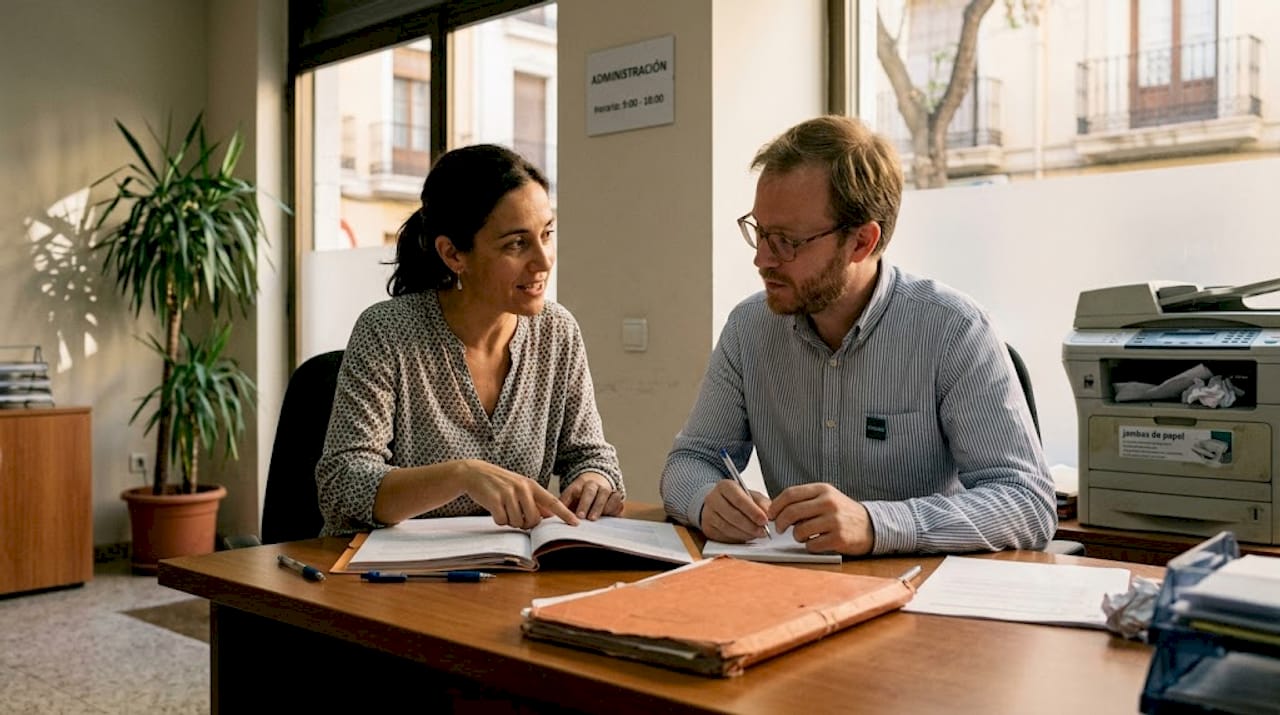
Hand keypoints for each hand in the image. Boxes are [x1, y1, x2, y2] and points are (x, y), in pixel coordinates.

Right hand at [456, 459, 578, 528]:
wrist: (475, 473)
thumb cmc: (500, 483)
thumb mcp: (520, 487)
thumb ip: (534, 500)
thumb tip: (550, 515)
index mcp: (531, 485)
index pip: (552, 501)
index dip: (564, 513)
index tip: (575, 523)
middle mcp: (522, 488)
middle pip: (533, 520)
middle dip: (525, 524)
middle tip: (516, 515)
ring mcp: (508, 493)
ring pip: (517, 523)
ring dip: (510, 521)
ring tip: (503, 508)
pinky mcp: (494, 500)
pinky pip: (502, 521)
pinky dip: (498, 520)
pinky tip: (494, 509)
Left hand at [560, 472, 623, 519]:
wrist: (599, 482)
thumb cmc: (581, 496)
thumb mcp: (570, 498)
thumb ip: (562, 506)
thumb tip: (550, 518)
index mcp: (578, 484)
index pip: (574, 490)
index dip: (573, 502)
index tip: (577, 516)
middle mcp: (593, 484)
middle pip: (589, 491)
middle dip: (586, 504)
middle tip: (583, 517)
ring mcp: (605, 488)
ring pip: (605, 494)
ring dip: (600, 506)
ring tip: (595, 518)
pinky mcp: (616, 495)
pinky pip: (616, 499)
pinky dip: (613, 507)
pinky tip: (609, 516)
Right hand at [699, 480, 771, 541]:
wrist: (719, 504)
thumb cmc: (737, 499)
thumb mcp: (751, 496)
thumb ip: (762, 503)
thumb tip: (769, 514)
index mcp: (724, 486)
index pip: (739, 499)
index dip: (752, 511)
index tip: (764, 520)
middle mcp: (713, 498)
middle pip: (733, 515)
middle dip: (750, 525)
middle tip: (763, 531)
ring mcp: (708, 514)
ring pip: (728, 528)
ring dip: (745, 533)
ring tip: (756, 534)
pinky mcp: (707, 528)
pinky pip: (723, 536)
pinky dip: (737, 538)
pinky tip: (746, 536)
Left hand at [769, 483, 873, 555]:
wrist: (871, 526)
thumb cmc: (842, 512)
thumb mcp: (826, 497)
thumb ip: (804, 500)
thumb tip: (775, 510)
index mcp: (823, 490)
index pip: (790, 494)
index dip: (775, 506)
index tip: (770, 515)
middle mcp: (828, 503)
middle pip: (792, 512)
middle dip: (780, 523)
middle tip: (779, 529)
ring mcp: (834, 521)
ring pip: (800, 531)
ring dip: (796, 537)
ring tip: (802, 536)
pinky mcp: (839, 538)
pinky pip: (812, 545)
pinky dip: (809, 546)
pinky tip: (815, 543)